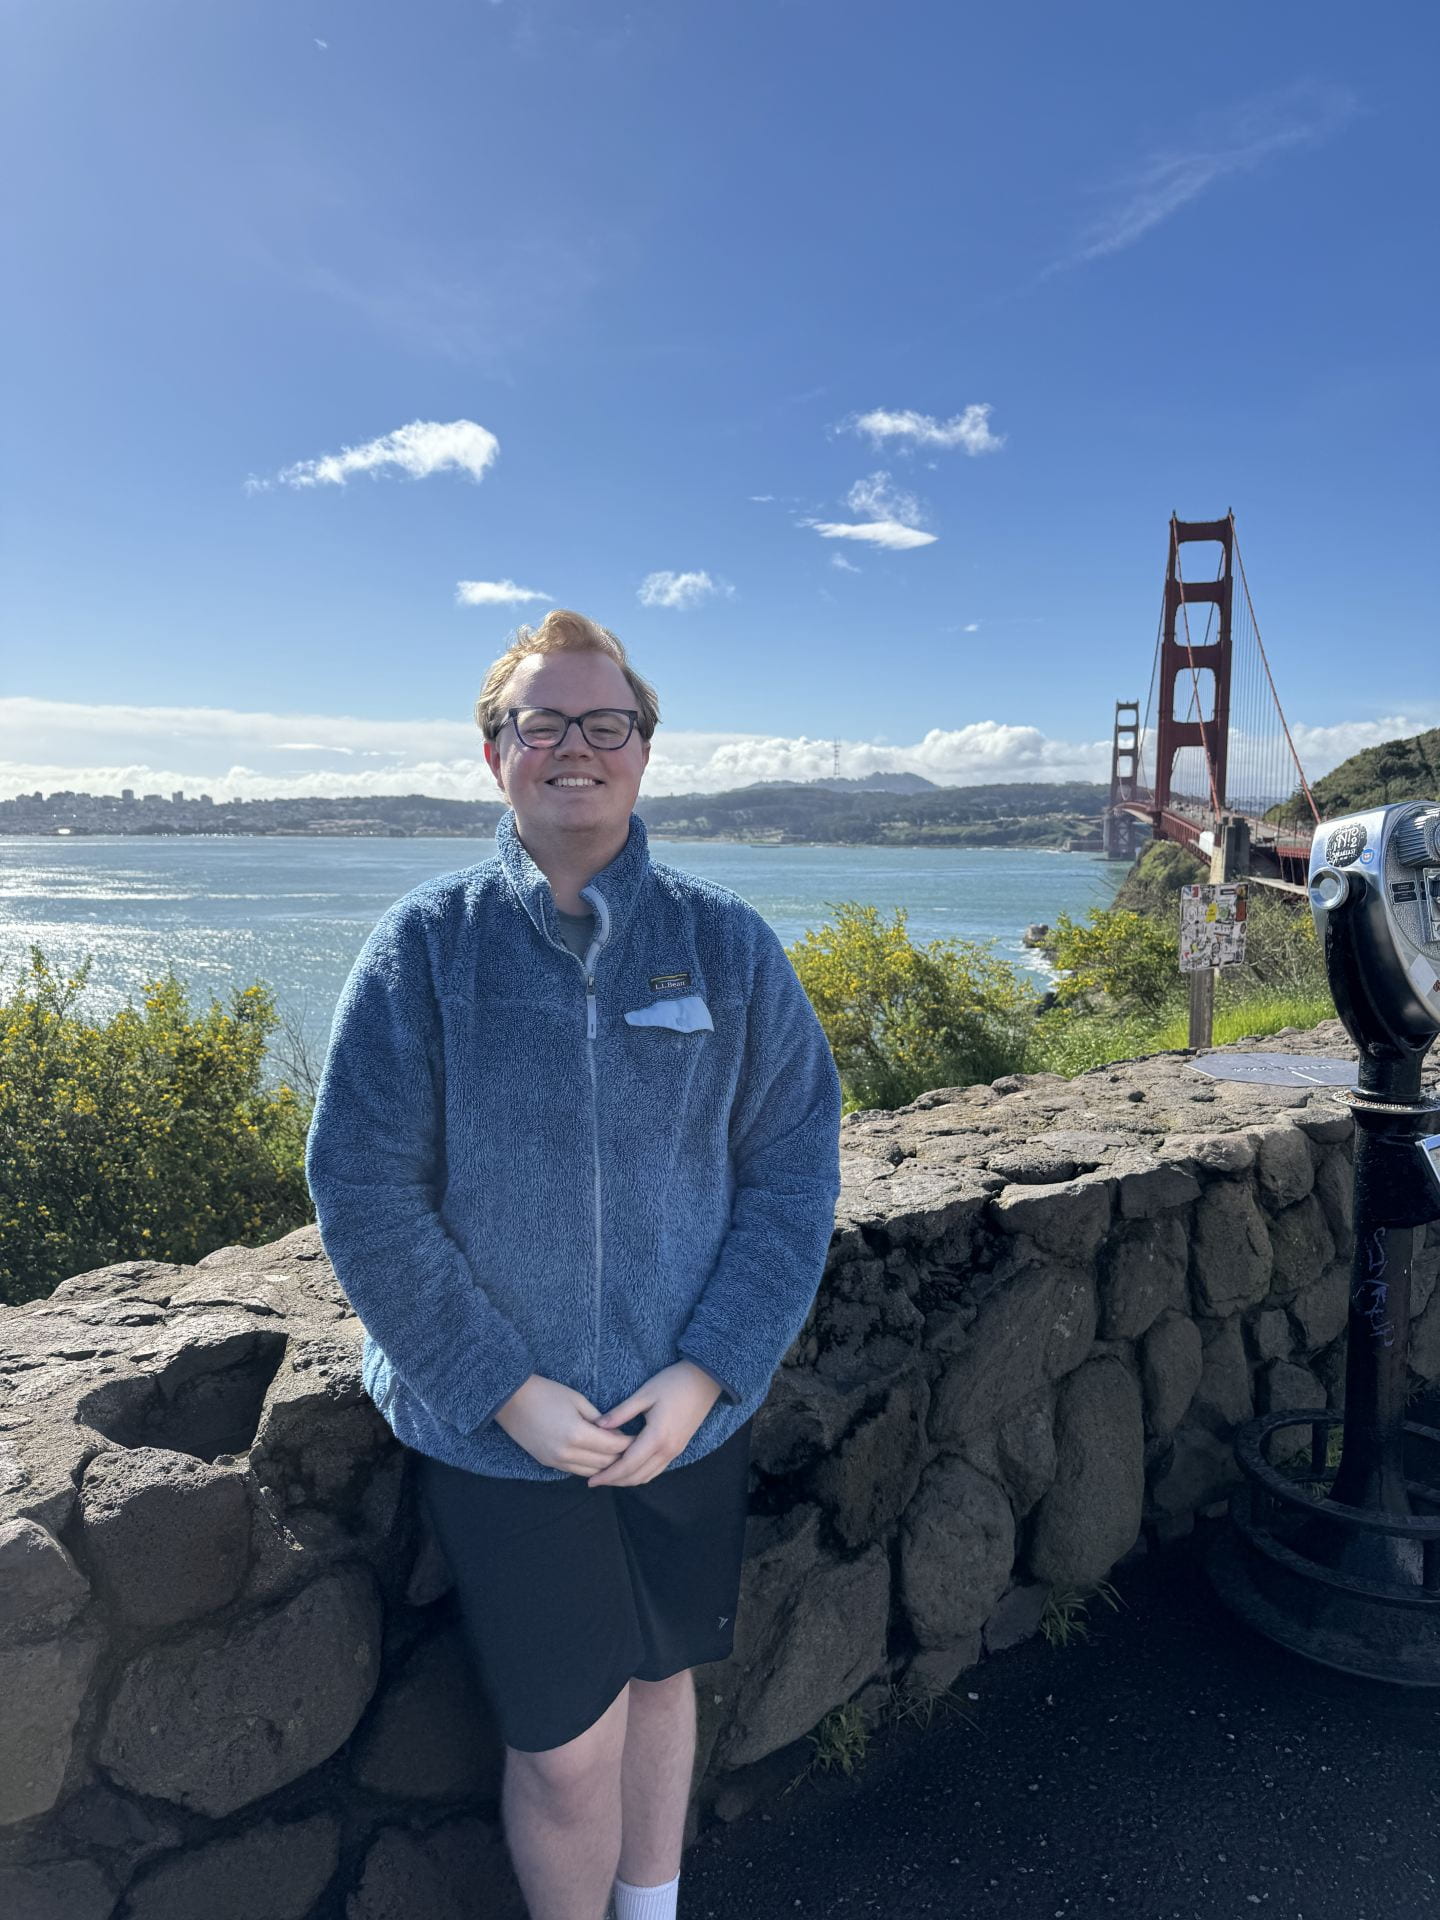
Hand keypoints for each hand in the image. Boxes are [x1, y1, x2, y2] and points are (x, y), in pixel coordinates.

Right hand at [492, 1375, 632, 1478]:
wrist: (511, 1400)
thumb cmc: (546, 1393)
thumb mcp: (578, 1400)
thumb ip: (600, 1420)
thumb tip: (618, 1434)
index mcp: (577, 1434)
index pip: (613, 1446)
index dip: (630, 1443)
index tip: (641, 1437)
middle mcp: (567, 1453)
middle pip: (605, 1463)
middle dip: (622, 1457)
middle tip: (636, 1448)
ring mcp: (556, 1461)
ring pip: (592, 1472)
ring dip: (607, 1466)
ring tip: (620, 1456)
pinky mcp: (548, 1463)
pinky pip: (576, 1471)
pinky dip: (591, 1467)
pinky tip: (599, 1459)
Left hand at [585, 1361, 725, 1487]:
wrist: (705, 1380)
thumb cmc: (673, 1382)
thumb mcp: (645, 1393)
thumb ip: (621, 1412)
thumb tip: (598, 1425)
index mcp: (657, 1437)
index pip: (628, 1465)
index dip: (608, 1475)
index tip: (591, 1480)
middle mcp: (667, 1449)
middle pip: (637, 1476)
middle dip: (615, 1481)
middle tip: (595, 1480)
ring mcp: (675, 1451)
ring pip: (647, 1476)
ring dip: (627, 1480)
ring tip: (608, 1476)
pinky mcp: (678, 1448)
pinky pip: (656, 1469)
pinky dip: (640, 1474)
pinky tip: (628, 1468)